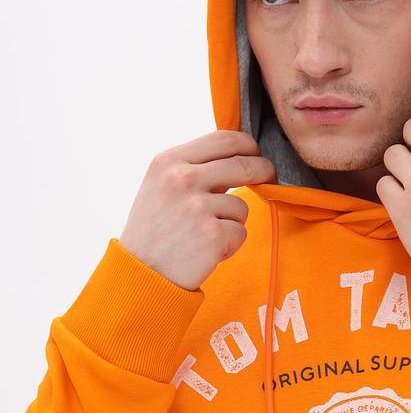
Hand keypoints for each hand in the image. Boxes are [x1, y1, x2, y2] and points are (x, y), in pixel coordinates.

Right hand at [119, 130, 276, 289]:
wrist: (140, 274)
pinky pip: (241, 232)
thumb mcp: (161, 187)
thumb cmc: (154, 231)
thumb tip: (239, 158)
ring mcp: (197, 207)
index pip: (223, 138)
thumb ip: (195, 169)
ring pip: (242, 205)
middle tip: (269, 179)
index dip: (248, 145)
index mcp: (169, 162)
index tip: (256, 155)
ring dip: (233, 222)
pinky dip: (230, 244)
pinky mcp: (212, 234)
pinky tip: (206, 251)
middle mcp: (182, 179)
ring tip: (205, 235)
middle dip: (264, 171)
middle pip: (244, 165)